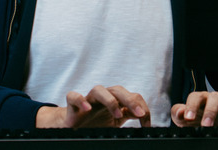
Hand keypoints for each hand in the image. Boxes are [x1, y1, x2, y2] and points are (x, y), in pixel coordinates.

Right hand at [36, 85, 150, 127]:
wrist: (73, 128)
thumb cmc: (95, 122)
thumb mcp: (115, 120)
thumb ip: (128, 115)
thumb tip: (143, 115)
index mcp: (114, 100)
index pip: (131, 96)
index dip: (141, 107)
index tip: (146, 122)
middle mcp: (102, 98)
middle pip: (117, 90)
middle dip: (130, 100)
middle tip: (139, 114)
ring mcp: (87, 100)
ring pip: (98, 89)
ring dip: (110, 100)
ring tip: (118, 114)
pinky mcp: (72, 106)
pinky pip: (73, 96)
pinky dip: (79, 99)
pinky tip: (87, 109)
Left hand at [171, 90, 217, 126]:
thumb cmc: (200, 123)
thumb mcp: (186, 121)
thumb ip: (179, 114)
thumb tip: (180, 111)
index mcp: (201, 99)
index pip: (195, 96)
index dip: (191, 106)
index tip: (188, 118)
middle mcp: (216, 98)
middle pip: (214, 96)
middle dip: (210, 110)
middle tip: (206, 124)